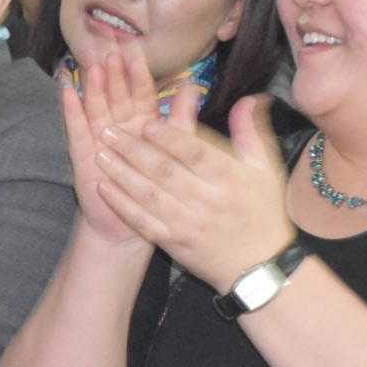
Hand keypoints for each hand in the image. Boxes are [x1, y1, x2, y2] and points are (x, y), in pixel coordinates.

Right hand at [57, 42, 168, 250]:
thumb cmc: (156, 188)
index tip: (134, 44)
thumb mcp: (177, 150)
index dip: (137, 69)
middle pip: (115, 93)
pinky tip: (67, 91)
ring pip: (96, 106)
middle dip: (112, 70)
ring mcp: (99, 140)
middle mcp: (119, 127)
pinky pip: (76, 130)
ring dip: (92, 86)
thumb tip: (194, 86)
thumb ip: (182, 118)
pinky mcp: (84, 156)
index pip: (140, 91)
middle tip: (109, 44)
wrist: (133, 225)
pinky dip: (71, 111)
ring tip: (92, 63)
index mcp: (142, 123)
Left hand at [84, 87, 293, 293]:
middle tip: (108, 131)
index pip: (195, 153)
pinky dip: (123, 205)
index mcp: (229, 178)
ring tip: (99, 155)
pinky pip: (144, 222)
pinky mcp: (174, 243)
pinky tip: (104, 189)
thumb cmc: (264, 212)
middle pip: (164, 171)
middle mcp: (206, 200)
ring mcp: (188, 223)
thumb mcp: (266, 169)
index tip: (146, 122)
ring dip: (121, 174)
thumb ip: (252, 132)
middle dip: (133, 150)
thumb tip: (249, 99)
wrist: (259, 267)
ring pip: (149, 195)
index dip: (169, 138)